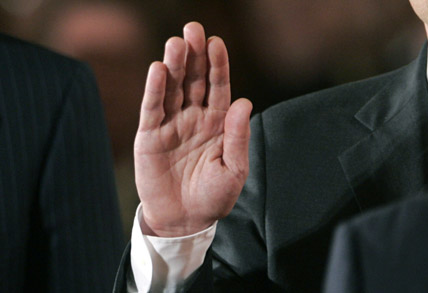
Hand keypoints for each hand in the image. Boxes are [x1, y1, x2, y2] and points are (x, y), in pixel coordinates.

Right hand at [134, 22, 251, 236]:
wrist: (184, 219)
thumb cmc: (213, 197)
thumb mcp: (233, 169)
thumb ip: (238, 137)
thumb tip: (245, 101)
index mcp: (218, 123)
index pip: (218, 87)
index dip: (218, 65)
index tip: (217, 42)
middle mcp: (194, 117)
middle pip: (193, 80)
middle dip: (194, 55)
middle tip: (193, 29)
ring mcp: (171, 124)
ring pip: (172, 89)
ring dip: (173, 66)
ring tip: (175, 43)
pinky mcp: (150, 136)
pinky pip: (153, 109)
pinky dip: (154, 90)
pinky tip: (157, 70)